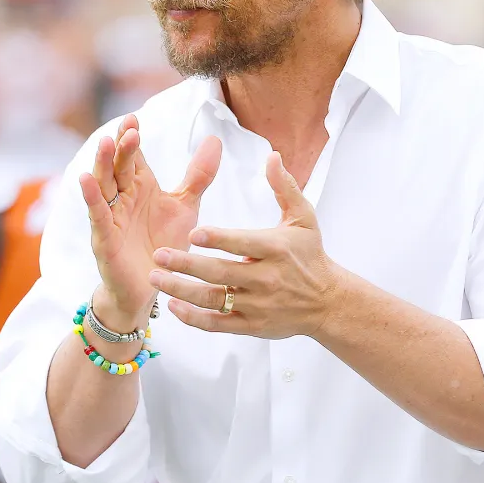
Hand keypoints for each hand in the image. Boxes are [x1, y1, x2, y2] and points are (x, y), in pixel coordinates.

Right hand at [80, 114, 221, 323]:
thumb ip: (198, 175)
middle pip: (119, 166)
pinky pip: (96, 214)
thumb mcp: (186, 207)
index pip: (133, 156)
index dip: (132, 137)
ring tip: (106, 143)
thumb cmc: (165, 244)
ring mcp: (111, 216)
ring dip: (103, 164)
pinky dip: (91, 197)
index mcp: (141, 186)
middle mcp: (123, 197)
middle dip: (121, 147)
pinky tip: (86, 179)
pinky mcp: (104, 238)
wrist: (154, 286)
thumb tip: (215, 139)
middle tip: (128, 128)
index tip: (134, 118)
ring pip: (104, 185)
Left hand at [148, 151, 339, 337]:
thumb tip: (272, 156)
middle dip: (186, 265)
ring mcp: (258, 305)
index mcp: (276, 249)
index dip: (218, 239)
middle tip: (159, 255)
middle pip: (221, 272)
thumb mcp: (303, 217)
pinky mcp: (252, 326)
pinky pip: (217, 324)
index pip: (242, 243)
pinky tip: (172, 305)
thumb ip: (284, 187)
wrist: (328, 302)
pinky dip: (193, 318)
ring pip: (214, 300)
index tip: (192, 233)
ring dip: (181, 290)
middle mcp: (266, 279)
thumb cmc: (310, 255)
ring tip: (156, 277)